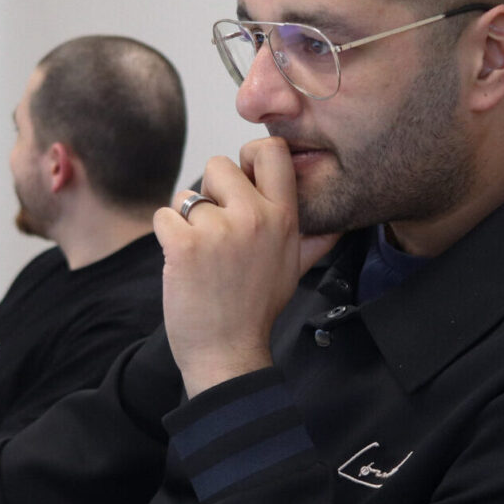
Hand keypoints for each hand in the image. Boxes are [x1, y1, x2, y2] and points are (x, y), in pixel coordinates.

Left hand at [153, 138, 338, 398]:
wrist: (227, 352)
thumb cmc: (257, 309)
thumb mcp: (295, 268)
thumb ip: (314, 239)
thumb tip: (339, 223)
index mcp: (283, 217)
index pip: (271, 151)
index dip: (250, 156)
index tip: (243, 179)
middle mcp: (254, 217)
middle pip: (219, 165)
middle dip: (211, 193)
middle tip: (217, 230)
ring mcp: (218, 230)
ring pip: (186, 195)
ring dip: (186, 221)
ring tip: (202, 255)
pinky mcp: (184, 245)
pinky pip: (164, 216)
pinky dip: (166, 237)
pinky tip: (182, 263)